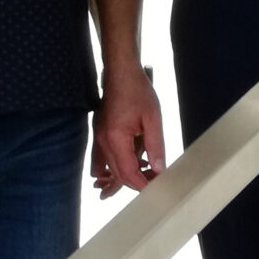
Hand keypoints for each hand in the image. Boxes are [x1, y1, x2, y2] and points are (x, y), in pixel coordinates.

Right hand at [92, 64, 165, 196]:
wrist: (121, 72)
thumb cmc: (137, 90)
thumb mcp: (153, 118)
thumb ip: (155, 146)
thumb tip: (159, 168)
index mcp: (116, 138)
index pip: (127, 172)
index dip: (142, 183)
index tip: (155, 186)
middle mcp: (103, 141)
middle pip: (117, 174)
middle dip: (136, 181)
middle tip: (155, 179)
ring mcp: (99, 138)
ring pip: (110, 168)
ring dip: (127, 175)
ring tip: (146, 173)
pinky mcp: (100, 134)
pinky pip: (104, 158)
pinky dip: (116, 166)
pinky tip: (130, 166)